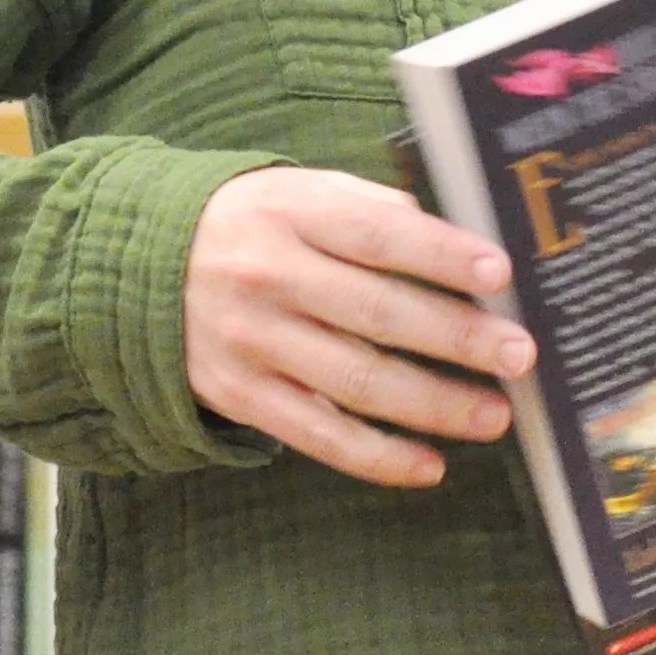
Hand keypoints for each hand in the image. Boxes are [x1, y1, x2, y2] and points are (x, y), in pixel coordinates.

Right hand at [184, 166, 536, 489]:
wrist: (137, 268)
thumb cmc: (250, 225)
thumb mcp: (298, 191)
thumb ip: (370, 206)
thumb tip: (451, 239)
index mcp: (289, 213)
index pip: (377, 233)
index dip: (440, 254)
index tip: (499, 273)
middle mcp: (268, 276)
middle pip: (376, 312)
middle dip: (456, 337)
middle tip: (518, 355)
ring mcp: (252, 341)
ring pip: (355, 382)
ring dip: (433, 404)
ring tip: (492, 415)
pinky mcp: (240, 396)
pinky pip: (318, 435)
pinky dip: (377, 456)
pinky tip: (428, 463)